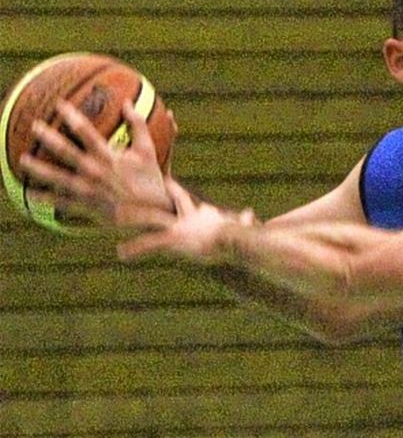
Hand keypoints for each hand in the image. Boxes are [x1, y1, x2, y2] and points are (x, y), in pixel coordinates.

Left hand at [20, 100, 176, 230]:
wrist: (154, 212)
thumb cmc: (151, 179)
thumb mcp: (148, 151)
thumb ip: (138, 125)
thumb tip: (127, 102)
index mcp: (108, 157)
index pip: (86, 132)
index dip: (71, 116)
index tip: (58, 104)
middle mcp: (95, 172)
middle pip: (66, 152)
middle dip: (48, 137)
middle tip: (34, 125)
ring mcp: (90, 190)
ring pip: (59, 179)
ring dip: (39, 169)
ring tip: (22, 160)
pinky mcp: (89, 207)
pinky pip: (63, 202)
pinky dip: (46, 199)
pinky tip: (30, 194)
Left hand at [117, 178, 255, 263]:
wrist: (236, 239)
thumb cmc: (241, 234)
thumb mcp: (241, 225)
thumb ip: (244, 219)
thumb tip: (252, 213)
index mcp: (200, 216)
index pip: (184, 200)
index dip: (174, 190)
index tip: (165, 182)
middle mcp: (186, 218)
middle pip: (161, 204)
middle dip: (143, 201)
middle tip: (125, 196)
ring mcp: (179, 228)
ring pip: (150, 218)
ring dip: (132, 217)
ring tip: (114, 218)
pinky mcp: (175, 240)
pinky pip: (150, 244)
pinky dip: (135, 249)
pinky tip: (121, 255)